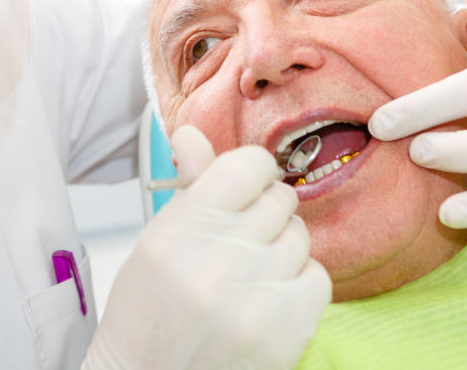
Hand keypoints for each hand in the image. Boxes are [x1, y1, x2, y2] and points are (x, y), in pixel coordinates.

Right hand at [84, 126, 330, 368]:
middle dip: (262, 214)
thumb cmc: (148, 309)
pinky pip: (318, 277)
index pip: (249, 166)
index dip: (251, 172)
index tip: (244, 186)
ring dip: (280, 251)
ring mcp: (257, 297)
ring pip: (300, 238)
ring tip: (247, 276)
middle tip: (238, 242)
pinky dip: (298, 285)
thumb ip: (189, 185)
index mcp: (183, 228)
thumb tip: (191, 134)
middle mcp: (221, 259)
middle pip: (279, 200)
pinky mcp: (286, 331)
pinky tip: (267, 299)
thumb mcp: (158, 239)